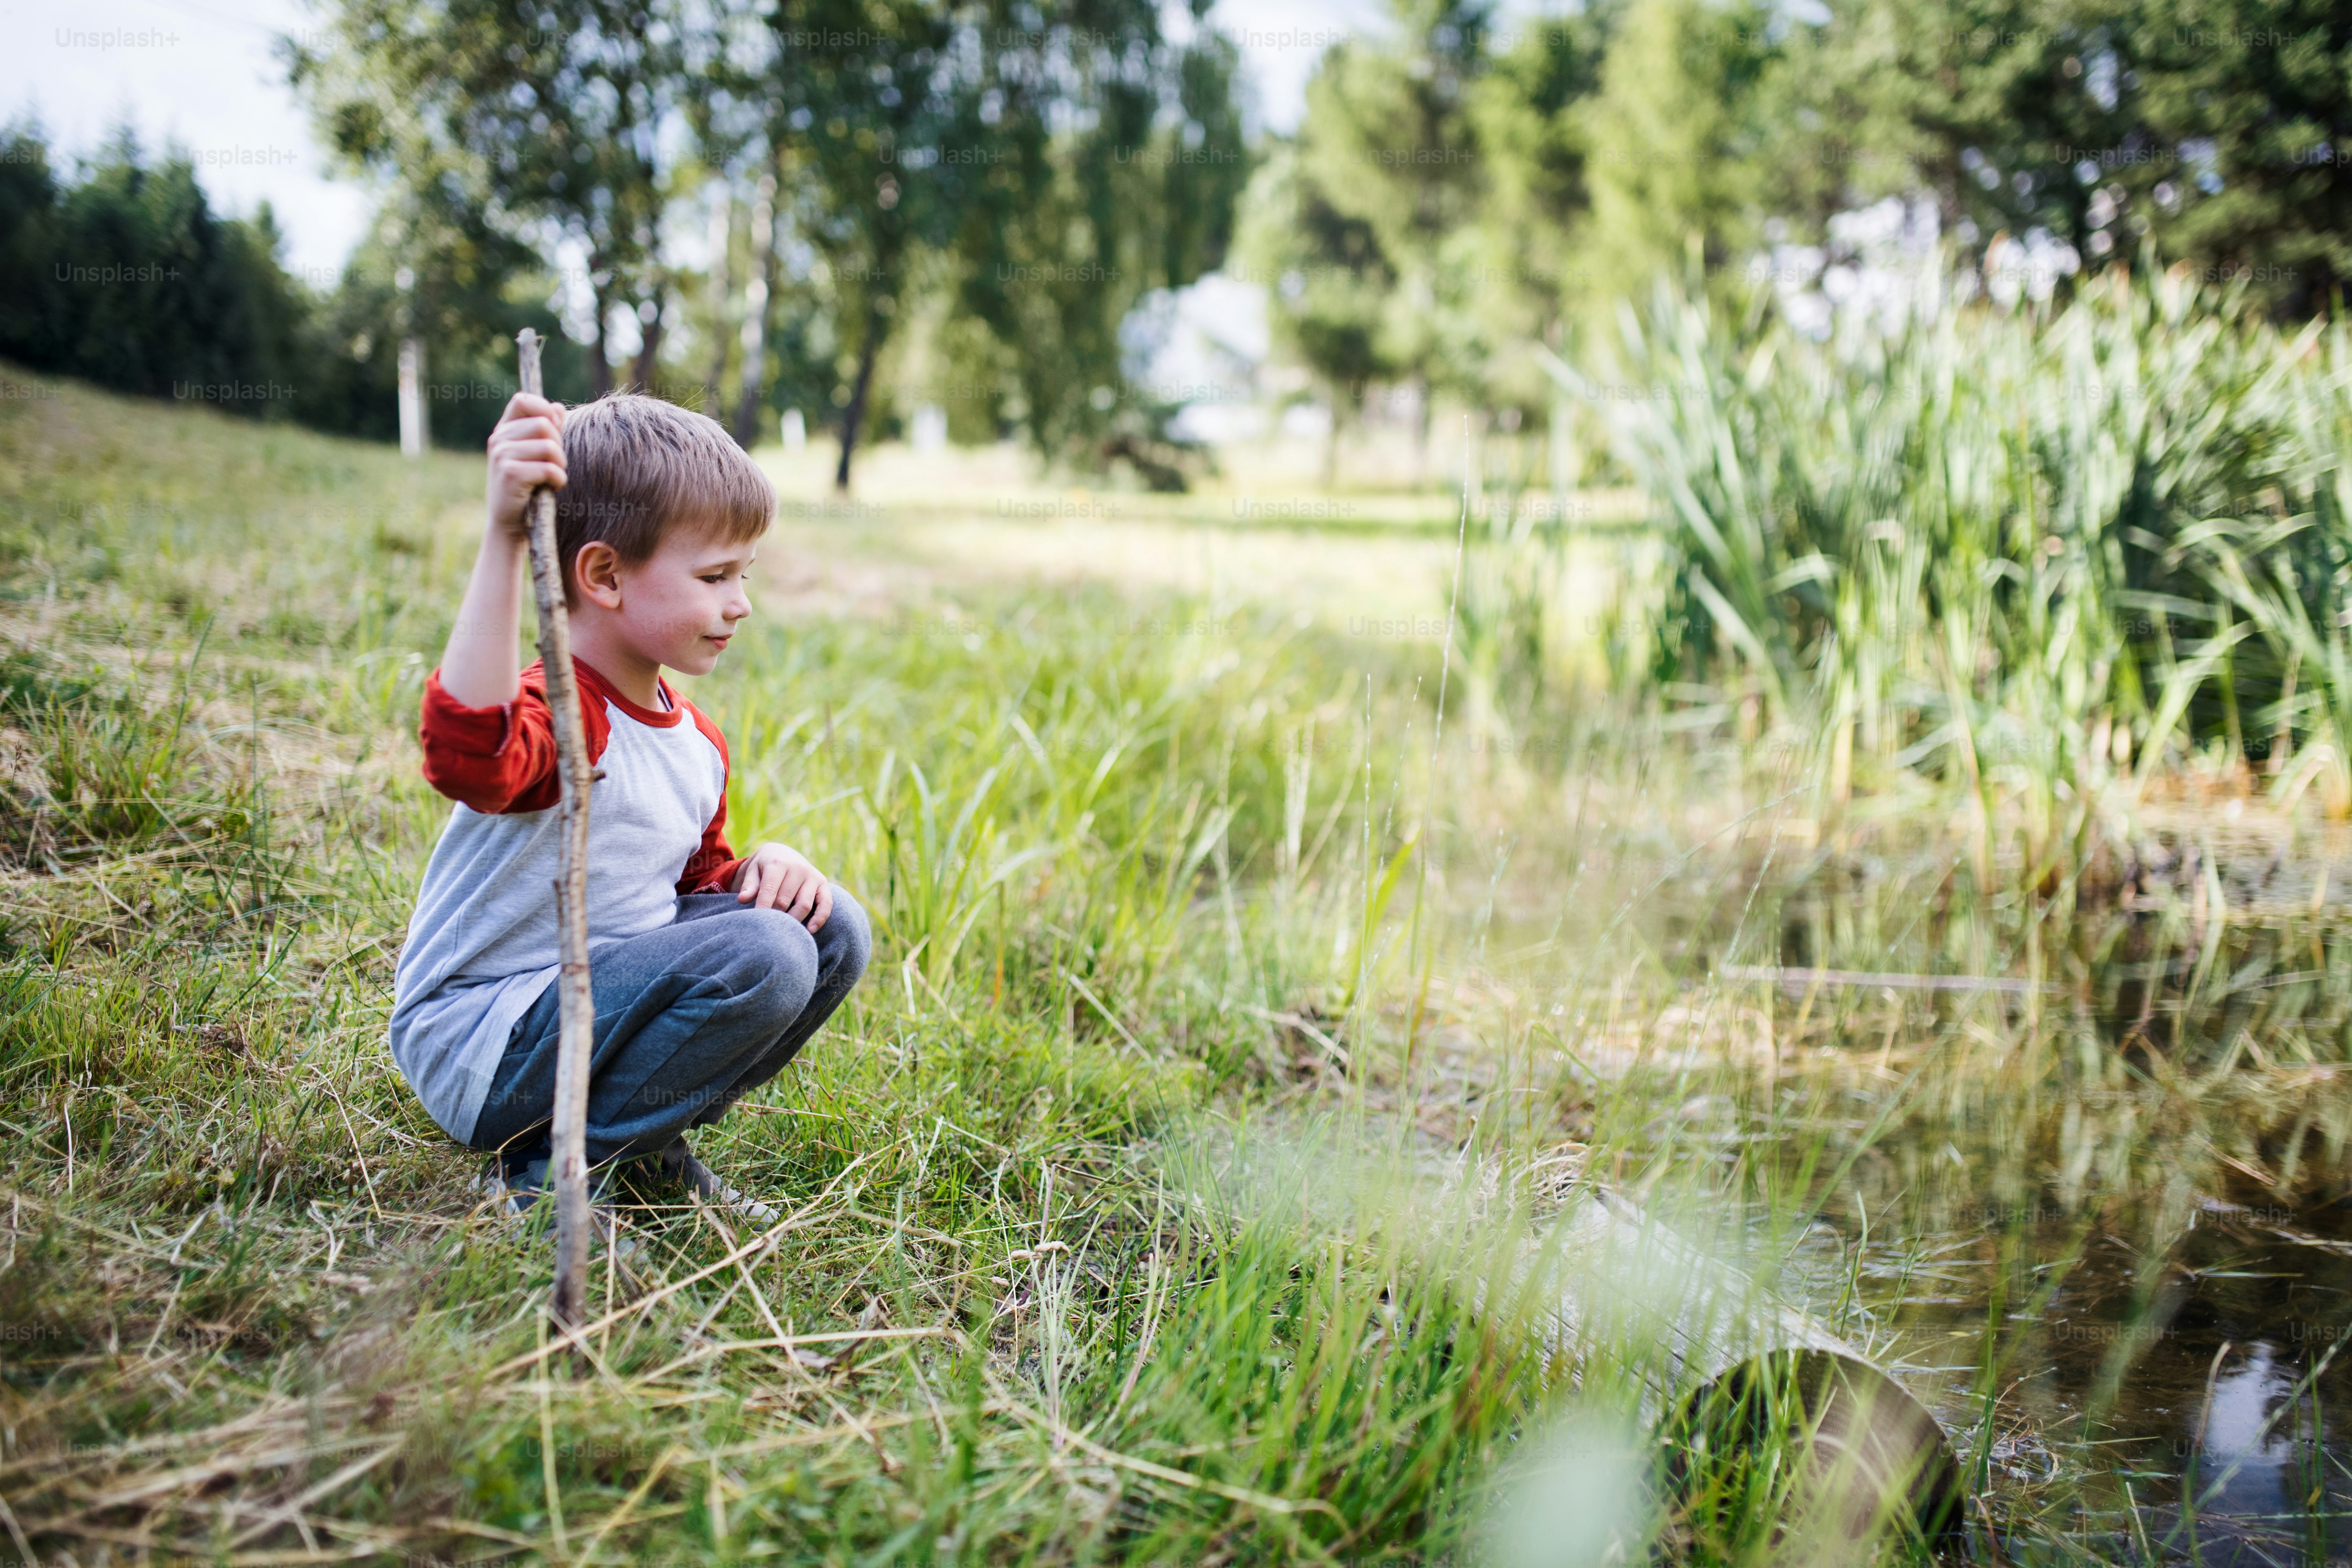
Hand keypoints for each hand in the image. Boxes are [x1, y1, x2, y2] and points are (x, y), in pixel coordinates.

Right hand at [485, 392, 566, 543]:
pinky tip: (551, 488)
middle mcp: (498, 440)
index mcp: (503, 431)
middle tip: (554, 464)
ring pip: (549, 446)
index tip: (553, 430)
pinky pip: (549, 468)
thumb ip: (545, 431)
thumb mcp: (532, 456)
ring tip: (552, 477)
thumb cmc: (526, 489)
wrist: (508, 524)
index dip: (543, 409)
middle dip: (558, 444)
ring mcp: (502, 456)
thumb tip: (558, 407)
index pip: (523, 400)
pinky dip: (558, 479)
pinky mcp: (511, 475)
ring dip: (560, 464)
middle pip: (543, 424)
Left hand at [734, 843, 832, 929]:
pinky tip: (809, 930)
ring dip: (793, 921)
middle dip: (775, 916)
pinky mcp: (823, 884)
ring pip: (804, 905)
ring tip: (782, 931)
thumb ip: (749, 885)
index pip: (770, 890)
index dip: (762, 908)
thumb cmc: (764, 867)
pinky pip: (826, 904)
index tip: (756, 924)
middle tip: (767, 928)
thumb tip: (743, 899)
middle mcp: (798, 868)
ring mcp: (813, 876)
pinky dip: (819, 919)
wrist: (783, 853)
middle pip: (785, 901)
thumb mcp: (753, 870)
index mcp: (779, 863)